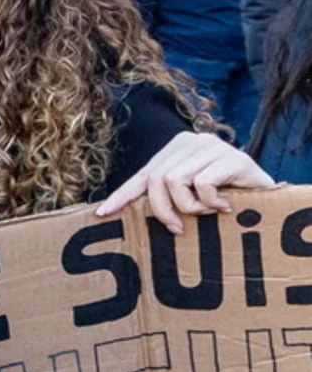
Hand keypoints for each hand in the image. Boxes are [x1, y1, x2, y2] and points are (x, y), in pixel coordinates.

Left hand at [93, 131, 272, 234]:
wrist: (269, 197)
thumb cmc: (226, 199)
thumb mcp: (191, 196)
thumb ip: (167, 197)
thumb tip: (130, 214)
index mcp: (175, 149)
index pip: (142, 175)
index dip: (121, 196)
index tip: (101, 214)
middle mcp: (191, 142)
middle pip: (156, 180)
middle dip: (164, 210)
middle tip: (179, 229)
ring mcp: (212, 147)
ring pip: (176, 182)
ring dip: (191, 207)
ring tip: (209, 211)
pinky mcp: (233, 157)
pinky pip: (202, 185)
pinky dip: (211, 202)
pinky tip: (226, 206)